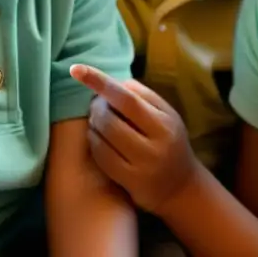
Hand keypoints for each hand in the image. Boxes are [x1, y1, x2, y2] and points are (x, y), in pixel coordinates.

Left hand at [70, 64, 198, 214]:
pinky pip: (101, 158)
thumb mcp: (167, 116)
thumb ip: (144, 96)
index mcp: (165, 124)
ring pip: (102, 138)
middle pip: (110, 118)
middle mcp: (154, 146)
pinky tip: (98, 138)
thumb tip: (116, 83)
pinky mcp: (129, 183)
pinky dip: (94, 142)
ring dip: (93, 124)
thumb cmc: (170, 143)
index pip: (127, 98)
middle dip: (97, 107)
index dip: (99, 82)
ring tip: (99, 120)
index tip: (75, 69)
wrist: (182, 188)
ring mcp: (141, 167)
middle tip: (98, 104)